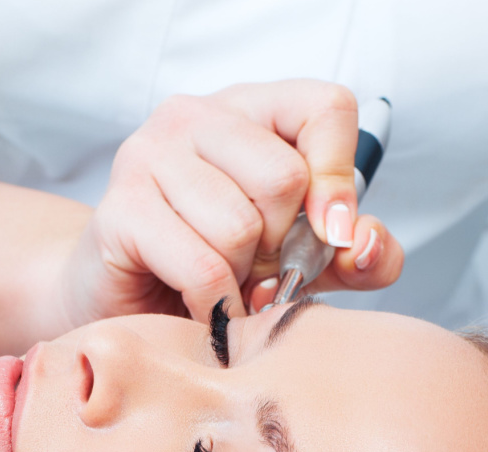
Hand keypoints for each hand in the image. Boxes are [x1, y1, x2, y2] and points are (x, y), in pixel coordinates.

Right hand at [46, 80, 404, 329]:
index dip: (340, 178)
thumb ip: (356, 255)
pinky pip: (202, 267)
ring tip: (222, 283)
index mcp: (250, 110)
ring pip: (240, 227)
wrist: (122, 303)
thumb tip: (368, 245)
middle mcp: (196, 116)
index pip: (326, 107)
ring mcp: (149, 155)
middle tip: (255, 267)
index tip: (330, 232)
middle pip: (284, 177)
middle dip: (281, 245)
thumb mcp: (305, 261)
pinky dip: (215, 303)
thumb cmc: (216, 270)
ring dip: (241, 279)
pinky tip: (203, 306)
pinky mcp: (119, 209)